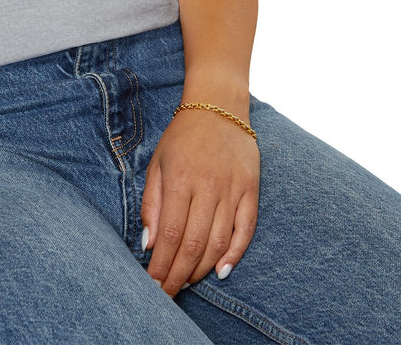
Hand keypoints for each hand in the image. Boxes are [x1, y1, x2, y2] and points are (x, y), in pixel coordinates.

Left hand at [140, 108, 259, 295]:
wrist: (218, 107)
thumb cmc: (182, 138)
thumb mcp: (157, 164)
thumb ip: (152, 204)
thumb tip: (149, 244)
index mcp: (180, 180)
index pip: (170, 234)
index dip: (162, 264)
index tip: (153, 284)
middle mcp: (207, 187)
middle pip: (194, 244)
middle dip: (179, 274)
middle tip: (168, 293)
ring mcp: (232, 189)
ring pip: (219, 242)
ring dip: (202, 269)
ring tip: (187, 282)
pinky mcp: (251, 190)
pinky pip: (246, 230)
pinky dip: (235, 254)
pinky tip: (221, 271)